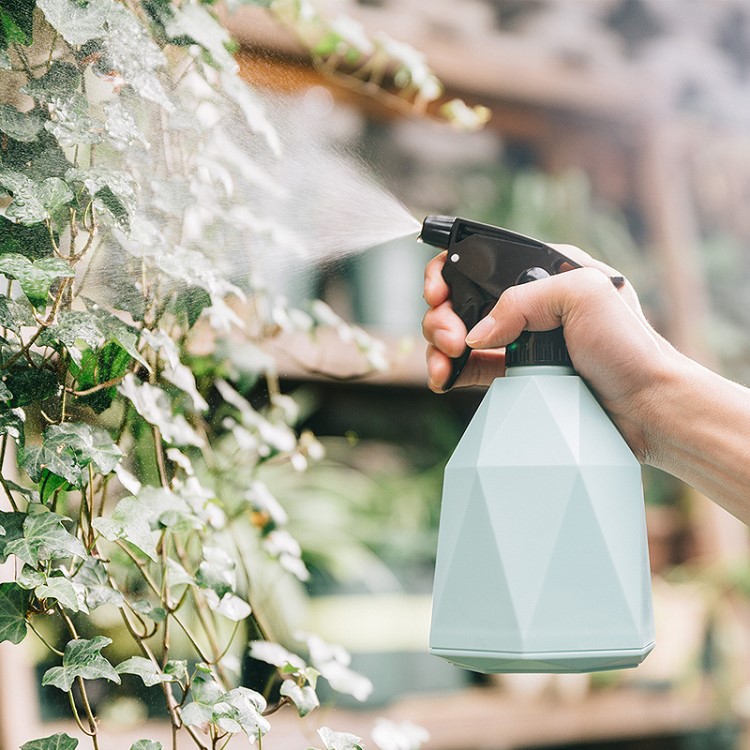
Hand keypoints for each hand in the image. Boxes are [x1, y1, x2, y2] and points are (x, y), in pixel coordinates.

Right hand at [422, 244, 678, 461]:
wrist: (646, 407)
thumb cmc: (630, 346)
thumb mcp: (584, 296)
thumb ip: (523, 300)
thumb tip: (475, 332)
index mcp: (545, 271)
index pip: (482, 260)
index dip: (449, 272)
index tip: (438, 292)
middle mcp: (530, 303)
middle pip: (462, 299)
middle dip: (442, 315)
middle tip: (449, 337)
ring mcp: (520, 339)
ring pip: (460, 333)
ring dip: (439, 344)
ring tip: (444, 362)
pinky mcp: (514, 373)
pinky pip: (470, 367)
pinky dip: (449, 370)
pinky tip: (444, 377)